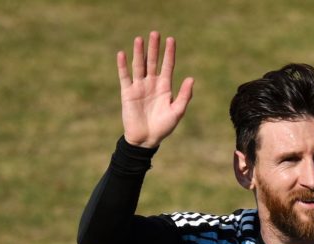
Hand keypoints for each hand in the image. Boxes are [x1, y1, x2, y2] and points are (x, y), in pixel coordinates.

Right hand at [117, 31, 193, 147]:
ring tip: (140, 39)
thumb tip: (191, 78)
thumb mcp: (177, 112)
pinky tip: (122, 53)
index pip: (167, 66)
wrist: (146, 139)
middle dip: (154, 48)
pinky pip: (125, 76)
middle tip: (155, 33)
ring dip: (139, 53)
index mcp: (165, 87)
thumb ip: (184, 96)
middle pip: (153, 62)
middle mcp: (152, 84)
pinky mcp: (128, 93)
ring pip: (139, 66)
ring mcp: (139, 87)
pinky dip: (123, 65)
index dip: (169, 53)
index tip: (171, 39)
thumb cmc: (164, 127)